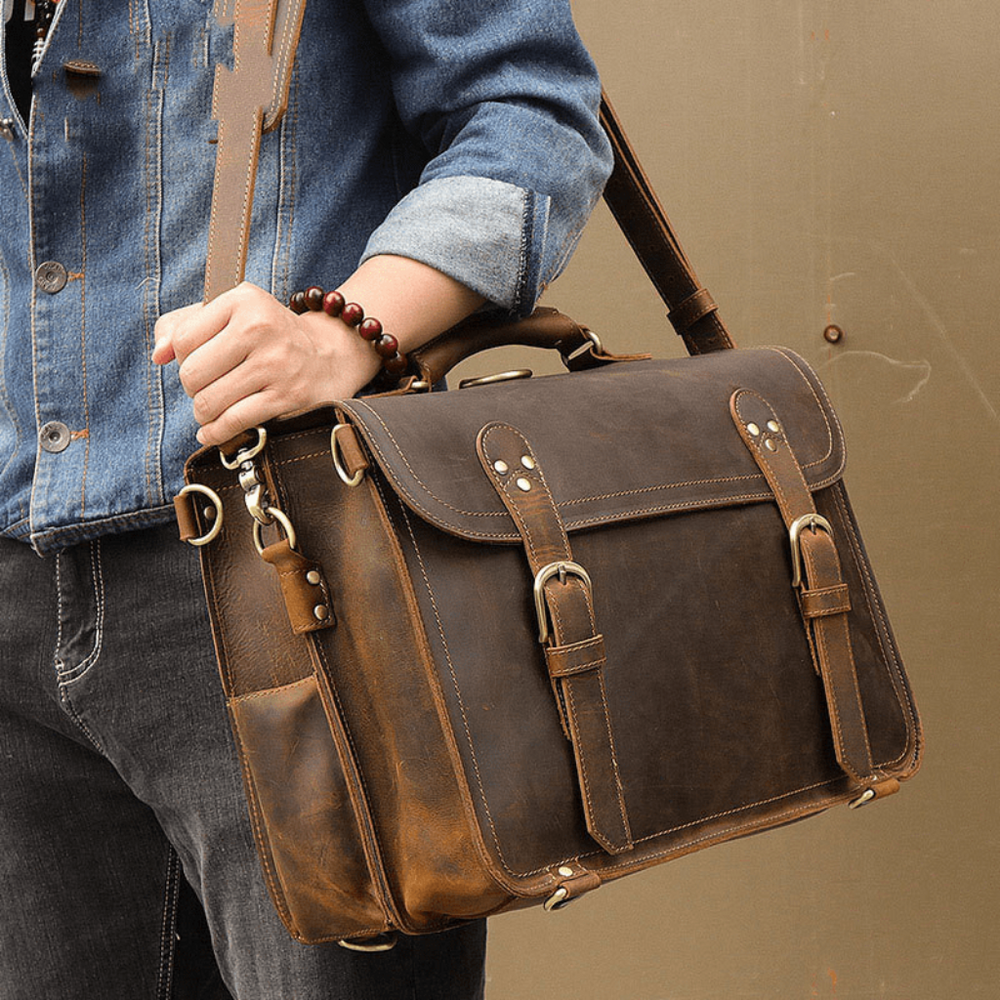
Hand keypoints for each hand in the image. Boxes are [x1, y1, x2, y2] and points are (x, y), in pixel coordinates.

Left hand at [152, 282, 380, 445]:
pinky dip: (216, 432)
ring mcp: (275, 364)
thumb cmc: (271, 335)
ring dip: (204, 412)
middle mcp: (259, 328)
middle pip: (192, 374)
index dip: (184, 358)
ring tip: (213, 407)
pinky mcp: (286, 396)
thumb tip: (158, 355)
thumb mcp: (231, 314)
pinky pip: (233, 422)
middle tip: (209, 387)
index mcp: (243, 300)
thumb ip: (183, 325)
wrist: (331, 354)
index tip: (201, 362)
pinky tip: (213, 430)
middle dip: (193, 388)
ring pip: (208, 402)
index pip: (183, 339)